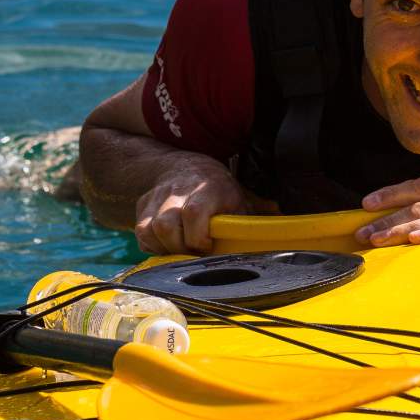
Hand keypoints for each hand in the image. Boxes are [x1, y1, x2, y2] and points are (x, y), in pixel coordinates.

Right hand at [133, 157, 273, 254]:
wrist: (185, 166)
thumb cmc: (218, 189)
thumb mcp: (240, 196)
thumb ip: (257, 211)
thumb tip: (279, 219)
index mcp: (207, 188)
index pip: (194, 212)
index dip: (198, 236)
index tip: (207, 247)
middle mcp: (178, 191)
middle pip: (166, 225)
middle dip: (179, 248)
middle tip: (193, 254)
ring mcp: (157, 199)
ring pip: (148, 230)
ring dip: (164, 248)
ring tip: (181, 250)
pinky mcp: (143, 207)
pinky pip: (141, 234)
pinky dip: (152, 246)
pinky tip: (168, 246)